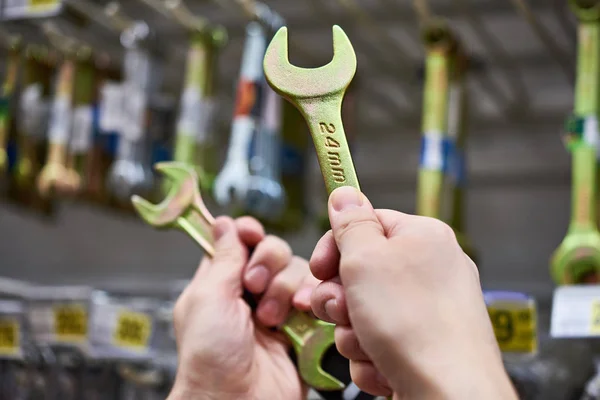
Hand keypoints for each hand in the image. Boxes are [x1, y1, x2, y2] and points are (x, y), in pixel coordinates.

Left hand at [168, 216, 317, 399]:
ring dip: (286, 288)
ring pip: (296, 271)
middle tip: (254, 287)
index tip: (251, 234)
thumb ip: (223, 258)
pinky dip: (310, 299)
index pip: (238, 242)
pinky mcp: (300, 326)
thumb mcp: (208, 299)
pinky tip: (301, 312)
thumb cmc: (210, 359)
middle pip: (272, 251)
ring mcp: (276, 308)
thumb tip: (223, 223)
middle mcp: (249, 293)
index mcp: (219, 283)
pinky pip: (314, 296)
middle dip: (268, 264)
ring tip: (272, 317)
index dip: (248, 234)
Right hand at [310, 187, 517, 398]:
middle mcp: (428, 270)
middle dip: (341, 297)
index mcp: (422, 238)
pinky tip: (384, 364)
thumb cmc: (413, 324)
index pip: (366, 223)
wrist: (447, 392)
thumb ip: (350, 223)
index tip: (319, 267)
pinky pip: (377, 341)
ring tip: (369, 344)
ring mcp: (426, 310)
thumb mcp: (366, 260)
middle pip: (360, 271)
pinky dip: (371, 356)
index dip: (335, 245)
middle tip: (344, 310)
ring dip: (353, 331)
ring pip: (363, 311)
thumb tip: (345, 192)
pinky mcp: (421, 344)